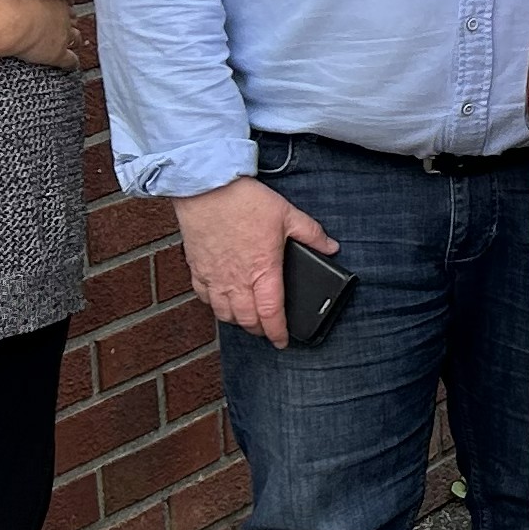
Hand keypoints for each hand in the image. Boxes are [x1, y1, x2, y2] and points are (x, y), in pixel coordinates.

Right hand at [5, 0, 85, 69]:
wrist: (7, 20)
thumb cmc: (4, 2)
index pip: (65, 4)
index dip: (60, 9)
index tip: (55, 11)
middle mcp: (63, 15)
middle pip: (73, 19)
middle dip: (67, 23)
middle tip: (61, 28)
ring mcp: (63, 34)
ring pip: (76, 39)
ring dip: (73, 42)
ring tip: (70, 46)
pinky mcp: (58, 53)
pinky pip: (71, 60)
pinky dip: (72, 63)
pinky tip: (71, 67)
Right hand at [177, 175, 331, 346]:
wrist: (207, 188)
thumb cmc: (245, 201)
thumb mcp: (288, 214)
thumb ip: (312, 234)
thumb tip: (331, 247)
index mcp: (263, 271)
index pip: (271, 313)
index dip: (278, 332)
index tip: (282, 341)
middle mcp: (237, 280)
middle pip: (247, 320)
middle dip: (259, 330)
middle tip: (267, 330)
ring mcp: (214, 277)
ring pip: (223, 313)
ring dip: (237, 321)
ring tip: (246, 318)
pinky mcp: (197, 268)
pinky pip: (203, 297)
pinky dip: (214, 305)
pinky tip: (221, 301)